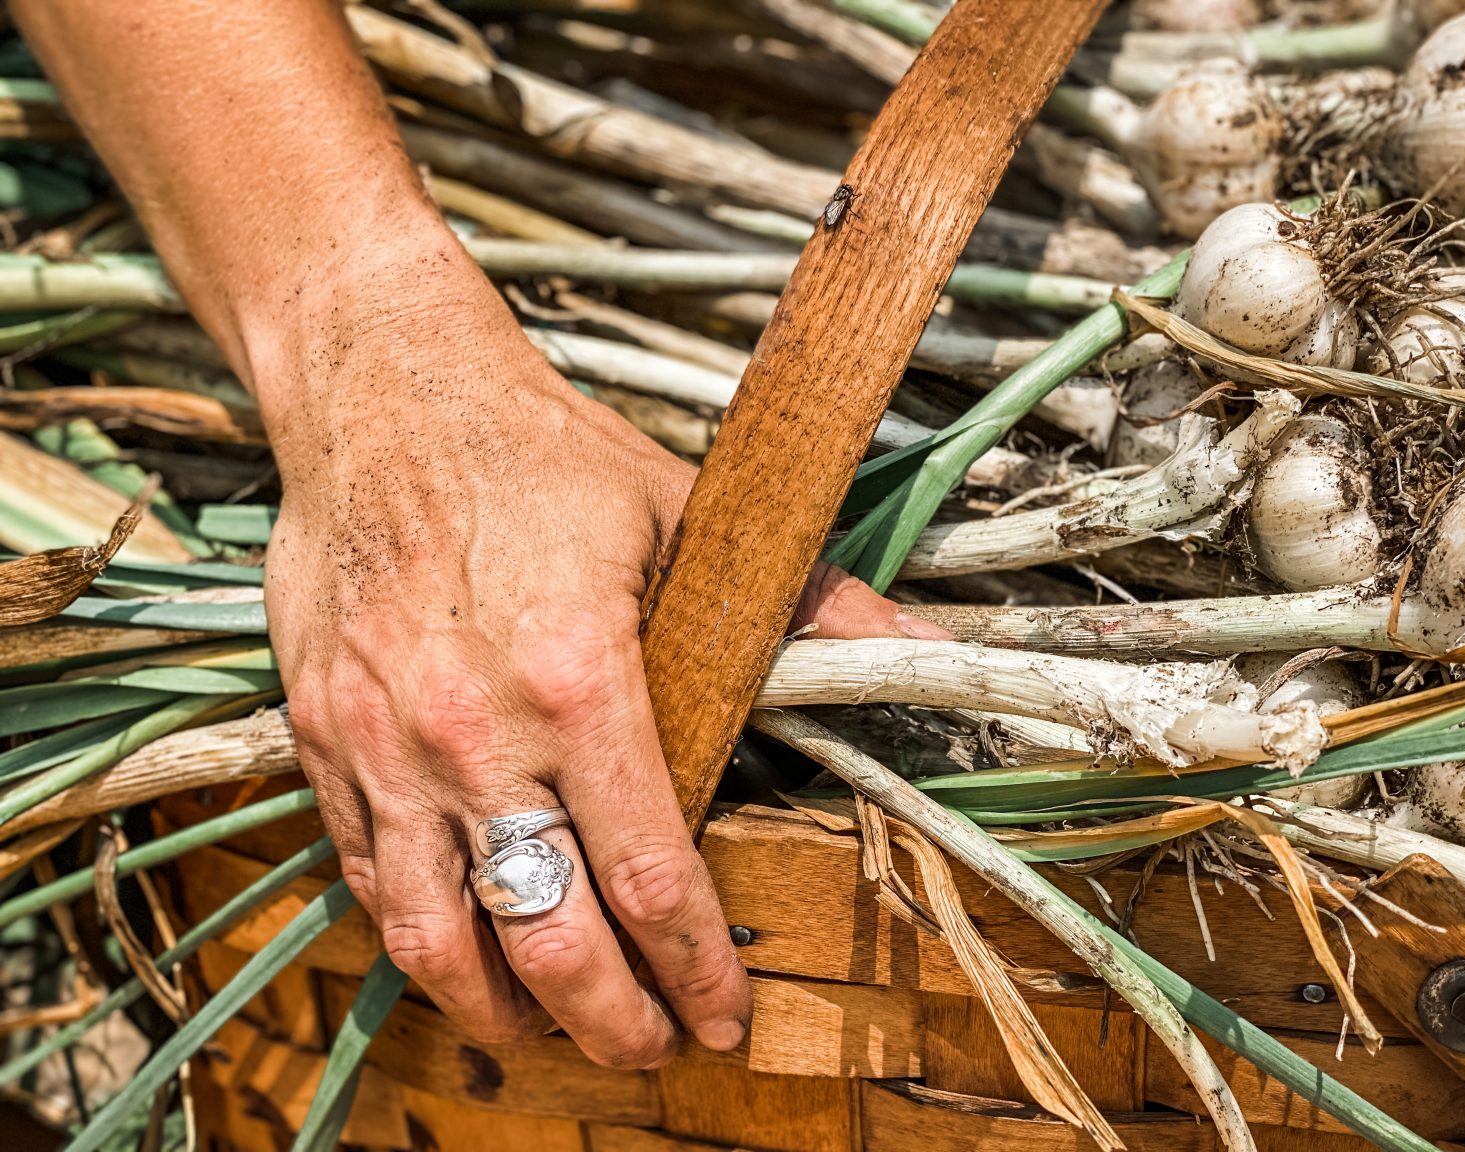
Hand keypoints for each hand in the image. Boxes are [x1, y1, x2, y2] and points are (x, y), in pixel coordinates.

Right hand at [258, 235, 947, 1064]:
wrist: (384, 398)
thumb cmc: (538, 456)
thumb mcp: (684, 512)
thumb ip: (802, 603)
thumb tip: (919, 648)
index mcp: (581, 681)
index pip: (653, 876)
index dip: (696, 968)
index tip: (721, 1013)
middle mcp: (477, 733)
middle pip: (552, 937)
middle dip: (615, 1020)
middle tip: (654, 1050)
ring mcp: (388, 746)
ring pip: (439, 937)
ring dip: (504, 1009)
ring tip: (554, 1034)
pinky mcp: (326, 741)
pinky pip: (368, 878)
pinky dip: (421, 936)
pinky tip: (463, 952)